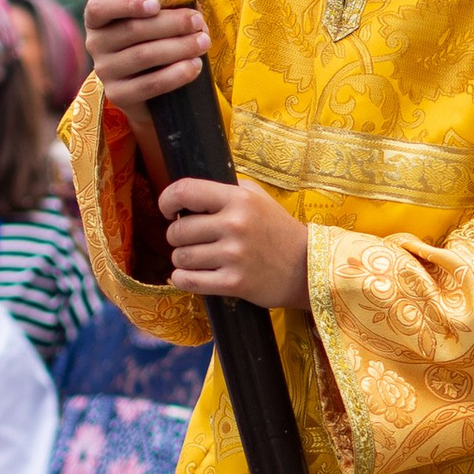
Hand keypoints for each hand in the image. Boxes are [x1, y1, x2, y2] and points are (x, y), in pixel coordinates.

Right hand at [87, 0, 208, 125]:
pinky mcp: (118, 95)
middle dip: (171, 24)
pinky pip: (150, 84)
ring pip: (144, 55)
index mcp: (98, 20)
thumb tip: (194, 11)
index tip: (156, 4)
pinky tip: (195, 66)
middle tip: (197, 22)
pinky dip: (176, 74)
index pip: (99, 8)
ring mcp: (105, 71)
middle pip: (132, 30)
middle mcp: (95, 44)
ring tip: (203, 42)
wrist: (147, 91)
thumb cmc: (152, 42)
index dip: (126, 3)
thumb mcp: (152, 22)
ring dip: (179, 47)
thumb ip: (165, 11)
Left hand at [157, 174, 309, 308]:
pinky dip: (183, 279)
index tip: (167, 210)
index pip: (185, 191)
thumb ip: (228, 190)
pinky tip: (191, 275)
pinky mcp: (234, 283)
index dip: (167, 200)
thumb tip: (190, 193)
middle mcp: (235, 224)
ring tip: (198, 259)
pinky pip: (188, 281)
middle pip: (177, 230)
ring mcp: (234, 255)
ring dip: (182, 260)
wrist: (306, 267)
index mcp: (238, 199)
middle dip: (177, 237)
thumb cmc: (277, 230)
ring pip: (181, 257)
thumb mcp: (258, 198)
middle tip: (191, 241)